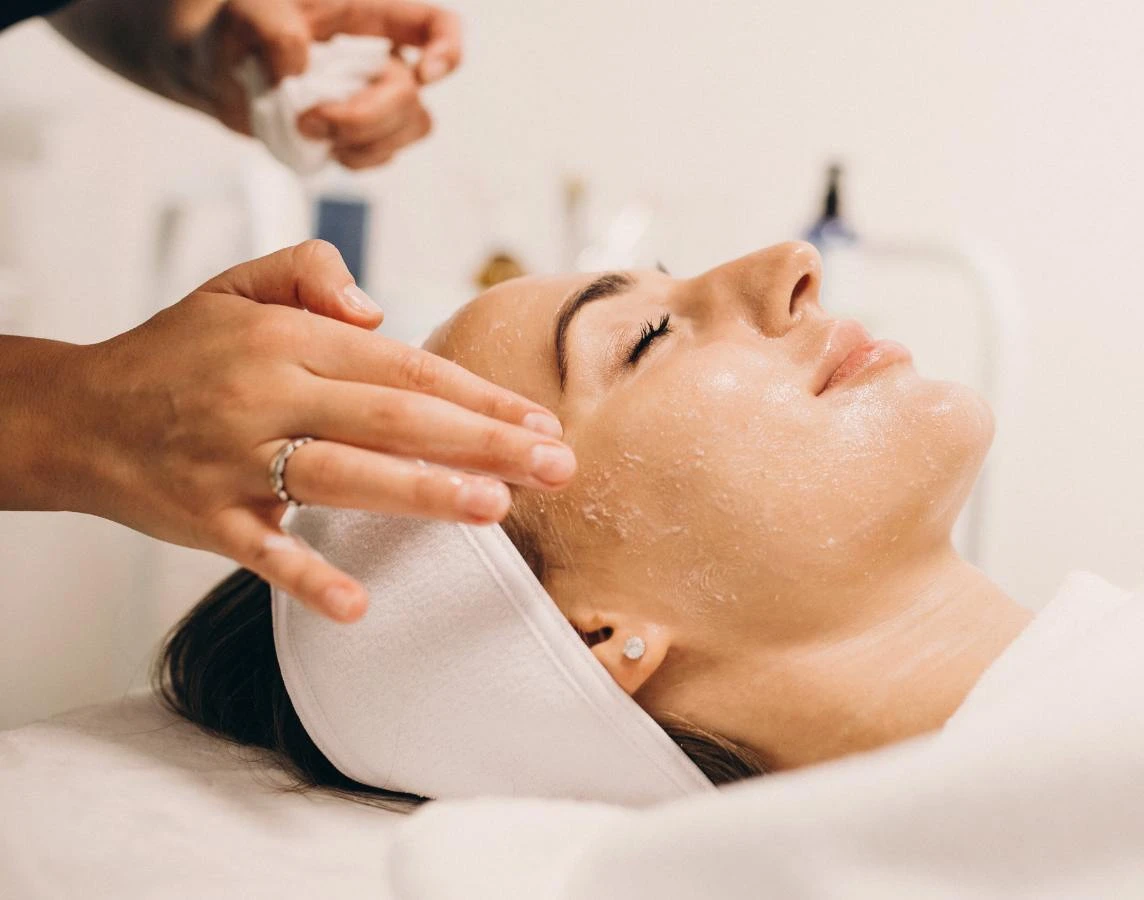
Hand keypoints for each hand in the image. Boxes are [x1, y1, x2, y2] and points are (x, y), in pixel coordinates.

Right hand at [56, 242, 569, 620]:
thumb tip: (379, 307)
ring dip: (423, 491)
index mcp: (287, 339)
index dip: (477, 394)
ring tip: (495, 507)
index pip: (403, 366)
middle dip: (484, 442)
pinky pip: (261, 551)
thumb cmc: (175, 352)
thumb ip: (311, 271)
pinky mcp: (204, 518)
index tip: (539, 421)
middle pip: (394, 417)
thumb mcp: (236, 285)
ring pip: (343, 474)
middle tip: (556, 468)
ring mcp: (234, 459)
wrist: (72, 414)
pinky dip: (307, 576)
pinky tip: (359, 603)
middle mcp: (266, 394)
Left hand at [207, 0, 460, 167]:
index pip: (434, 25)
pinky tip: (324, 146)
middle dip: (366, 117)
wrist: (216, 75)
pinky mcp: (363, 134)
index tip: (423, 76)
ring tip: (310, 131)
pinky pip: (385, 154)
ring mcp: (376, 98)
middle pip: (412, 94)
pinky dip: (355, 157)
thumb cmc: (237, 30)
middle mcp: (381, 57)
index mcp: (368, 16)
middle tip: (310, 119)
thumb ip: (271, 28)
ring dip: (362, 141)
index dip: (447, 50)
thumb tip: (301, 68)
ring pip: (411, 128)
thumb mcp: (244, 12)